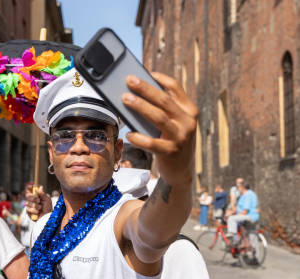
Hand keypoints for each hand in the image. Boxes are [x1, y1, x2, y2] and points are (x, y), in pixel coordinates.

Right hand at [25, 186, 51, 219]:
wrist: (47, 217)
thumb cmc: (48, 208)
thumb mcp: (47, 200)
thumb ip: (43, 194)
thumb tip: (40, 187)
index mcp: (35, 195)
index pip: (30, 190)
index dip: (29, 188)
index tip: (30, 187)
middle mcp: (31, 200)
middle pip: (27, 195)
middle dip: (33, 198)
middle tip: (38, 200)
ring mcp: (29, 205)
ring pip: (28, 202)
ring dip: (35, 205)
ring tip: (40, 208)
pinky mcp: (28, 211)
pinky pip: (28, 209)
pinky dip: (34, 210)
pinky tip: (38, 212)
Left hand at [122, 72, 197, 187]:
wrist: (182, 171)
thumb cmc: (172, 142)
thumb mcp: (174, 123)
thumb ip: (162, 110)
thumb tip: (137, 93)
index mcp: (189, 110)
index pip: (175, 88)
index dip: (160, 79)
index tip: (144, 72)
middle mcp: (188, 122)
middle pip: (164, 100)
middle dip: (145, 88)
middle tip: (129, 80)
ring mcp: (180, 137)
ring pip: (158, 117)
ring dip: (140, 106)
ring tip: (124, 99)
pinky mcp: (171, 152)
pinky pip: (151, 143)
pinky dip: (138, 138)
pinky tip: (128, 134)